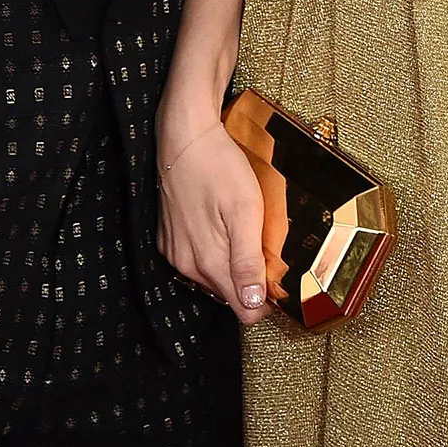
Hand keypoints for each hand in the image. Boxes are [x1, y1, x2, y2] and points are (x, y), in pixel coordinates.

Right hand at [156, 117, 268, 325]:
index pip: (244, 310)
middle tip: (265, 243)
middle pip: (230, 295)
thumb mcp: (245, 210)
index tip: (279, 276)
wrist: (185, 135)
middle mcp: (187, 264)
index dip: (267, 299)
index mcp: (208, 261)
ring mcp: (175, 253)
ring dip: (233, 264)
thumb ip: (248, 260)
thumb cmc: (218, 165)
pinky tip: (221, 224)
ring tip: (244, 229)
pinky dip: (214, 250)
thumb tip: (253, 303)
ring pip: (214, 278)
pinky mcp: (168, 240)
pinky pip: (197, 261)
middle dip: (251, 279)